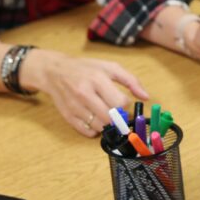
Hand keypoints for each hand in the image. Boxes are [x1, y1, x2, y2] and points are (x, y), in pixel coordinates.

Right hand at [20, 50, 148, 136]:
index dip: (126, 106)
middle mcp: (84, 93)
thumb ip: (131, 80)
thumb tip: (146, 97)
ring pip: (100, 127)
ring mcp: (74, 106)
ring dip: (108, 125)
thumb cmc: (86, 69)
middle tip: (118, 114)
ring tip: (106, 115)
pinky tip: (95, 119)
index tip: (124, 104)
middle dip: (119, 118)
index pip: (120, 102)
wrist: (54, 71)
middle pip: (111, 118)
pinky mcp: (68, 117)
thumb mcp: (110, 67)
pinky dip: (95, 130)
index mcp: (97, 79)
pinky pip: (88, 132)